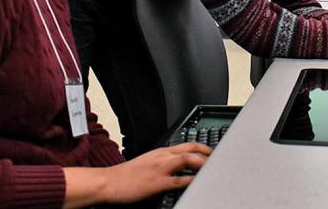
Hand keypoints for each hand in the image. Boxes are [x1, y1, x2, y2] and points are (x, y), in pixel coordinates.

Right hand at [63, 142, 211, 207]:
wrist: (109, 182)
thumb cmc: (125, 175)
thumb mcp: (147, 162)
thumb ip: (162, 162)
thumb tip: (177, 167)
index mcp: (161, 152)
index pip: (187, 144)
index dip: (203, 147)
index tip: (212, 152)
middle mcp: (163, 157)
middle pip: (191, 149)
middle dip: (208, 153)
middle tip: (219, 159)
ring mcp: (161, 169)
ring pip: (188, 160)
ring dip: (203, 163)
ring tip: (213, 169)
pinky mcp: (157, 183)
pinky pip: (179, 180)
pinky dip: (191, 180)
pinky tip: (198, 183)